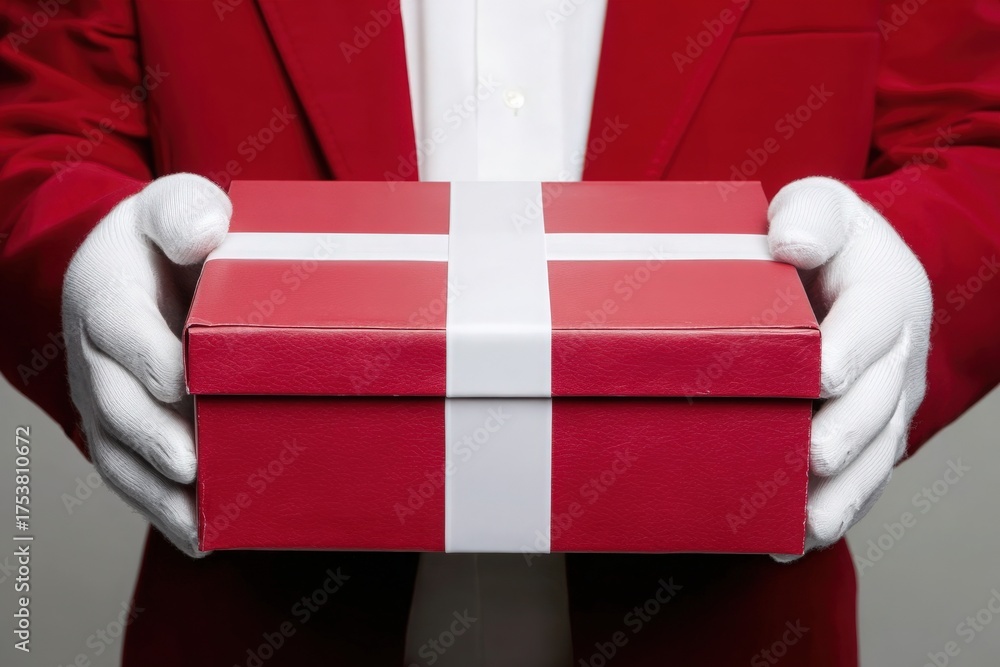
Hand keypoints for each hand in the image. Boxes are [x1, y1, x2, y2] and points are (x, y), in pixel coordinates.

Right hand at [62, 173, 230, 556]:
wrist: (126, 270)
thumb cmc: (160, 240)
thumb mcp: (172, 206)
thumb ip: (184, 212)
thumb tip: (205, 231)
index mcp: (106, 295)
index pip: (118, 325)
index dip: (147, 354)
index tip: (183, 378)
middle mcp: (95, 357)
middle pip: (115, 401)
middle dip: (152, 434)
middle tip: (193, 461)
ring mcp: (104, 401)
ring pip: (119, 453)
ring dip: (158, 491)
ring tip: (201, 521)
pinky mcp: (119, 432)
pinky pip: (132, 476)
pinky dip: (163, 510)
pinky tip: (202, 539)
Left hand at [767, 177, 931, 557]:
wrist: (852, 274)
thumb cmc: (821, 240)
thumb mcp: (820, 207)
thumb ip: (809, 214)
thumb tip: (792, 242)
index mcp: (885, 291)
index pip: (874, 319)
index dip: (850, 347)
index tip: (822, 373)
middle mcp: (895, 354)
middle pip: (880, 399)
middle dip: (848, 430)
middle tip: (813, 455)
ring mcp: (886, 401)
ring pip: (875, 454)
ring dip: (842, 493)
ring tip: (803, 525)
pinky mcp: (868, 435)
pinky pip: (858, 479)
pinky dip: (831, 513)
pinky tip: (790, 543)